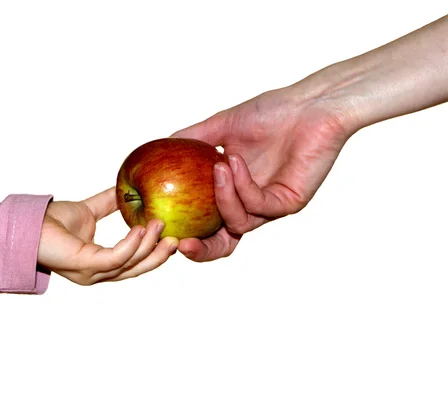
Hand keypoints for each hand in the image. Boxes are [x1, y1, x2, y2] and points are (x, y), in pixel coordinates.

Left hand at [37, 187, 177, 284]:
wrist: (26, 224)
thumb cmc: (51, 222)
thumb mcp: (90, 210)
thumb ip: (110, 203)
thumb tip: (130, 190)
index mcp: (101, 264)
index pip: (133, 264)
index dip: (154, 253)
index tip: (171, 237)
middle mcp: (97, 273)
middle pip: (136, 270)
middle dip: (159, 256)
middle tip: (177, 240)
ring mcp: (90, 273)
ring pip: (129, 265)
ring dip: (148, 245)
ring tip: (159, 225)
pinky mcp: (84, 265)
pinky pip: (115, 258)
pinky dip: (131, 245)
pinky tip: (140, 229)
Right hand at [172, 87, 354, 261]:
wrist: (311, 103)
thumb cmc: (271, 112)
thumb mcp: (220, 126)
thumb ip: (191, 139)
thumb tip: (158, 147)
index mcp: (235, 193)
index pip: (208, 226)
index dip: (186, 233)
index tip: (161, 227)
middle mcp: (252, 206)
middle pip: (224, 243)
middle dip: (201, 249)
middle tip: (180, 244)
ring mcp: (271, 207)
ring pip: (239, 222)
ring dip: (222, 197)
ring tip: (217, 166)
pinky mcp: (290, 202)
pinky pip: (258, 205)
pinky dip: (241, 186)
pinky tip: (234, 162)